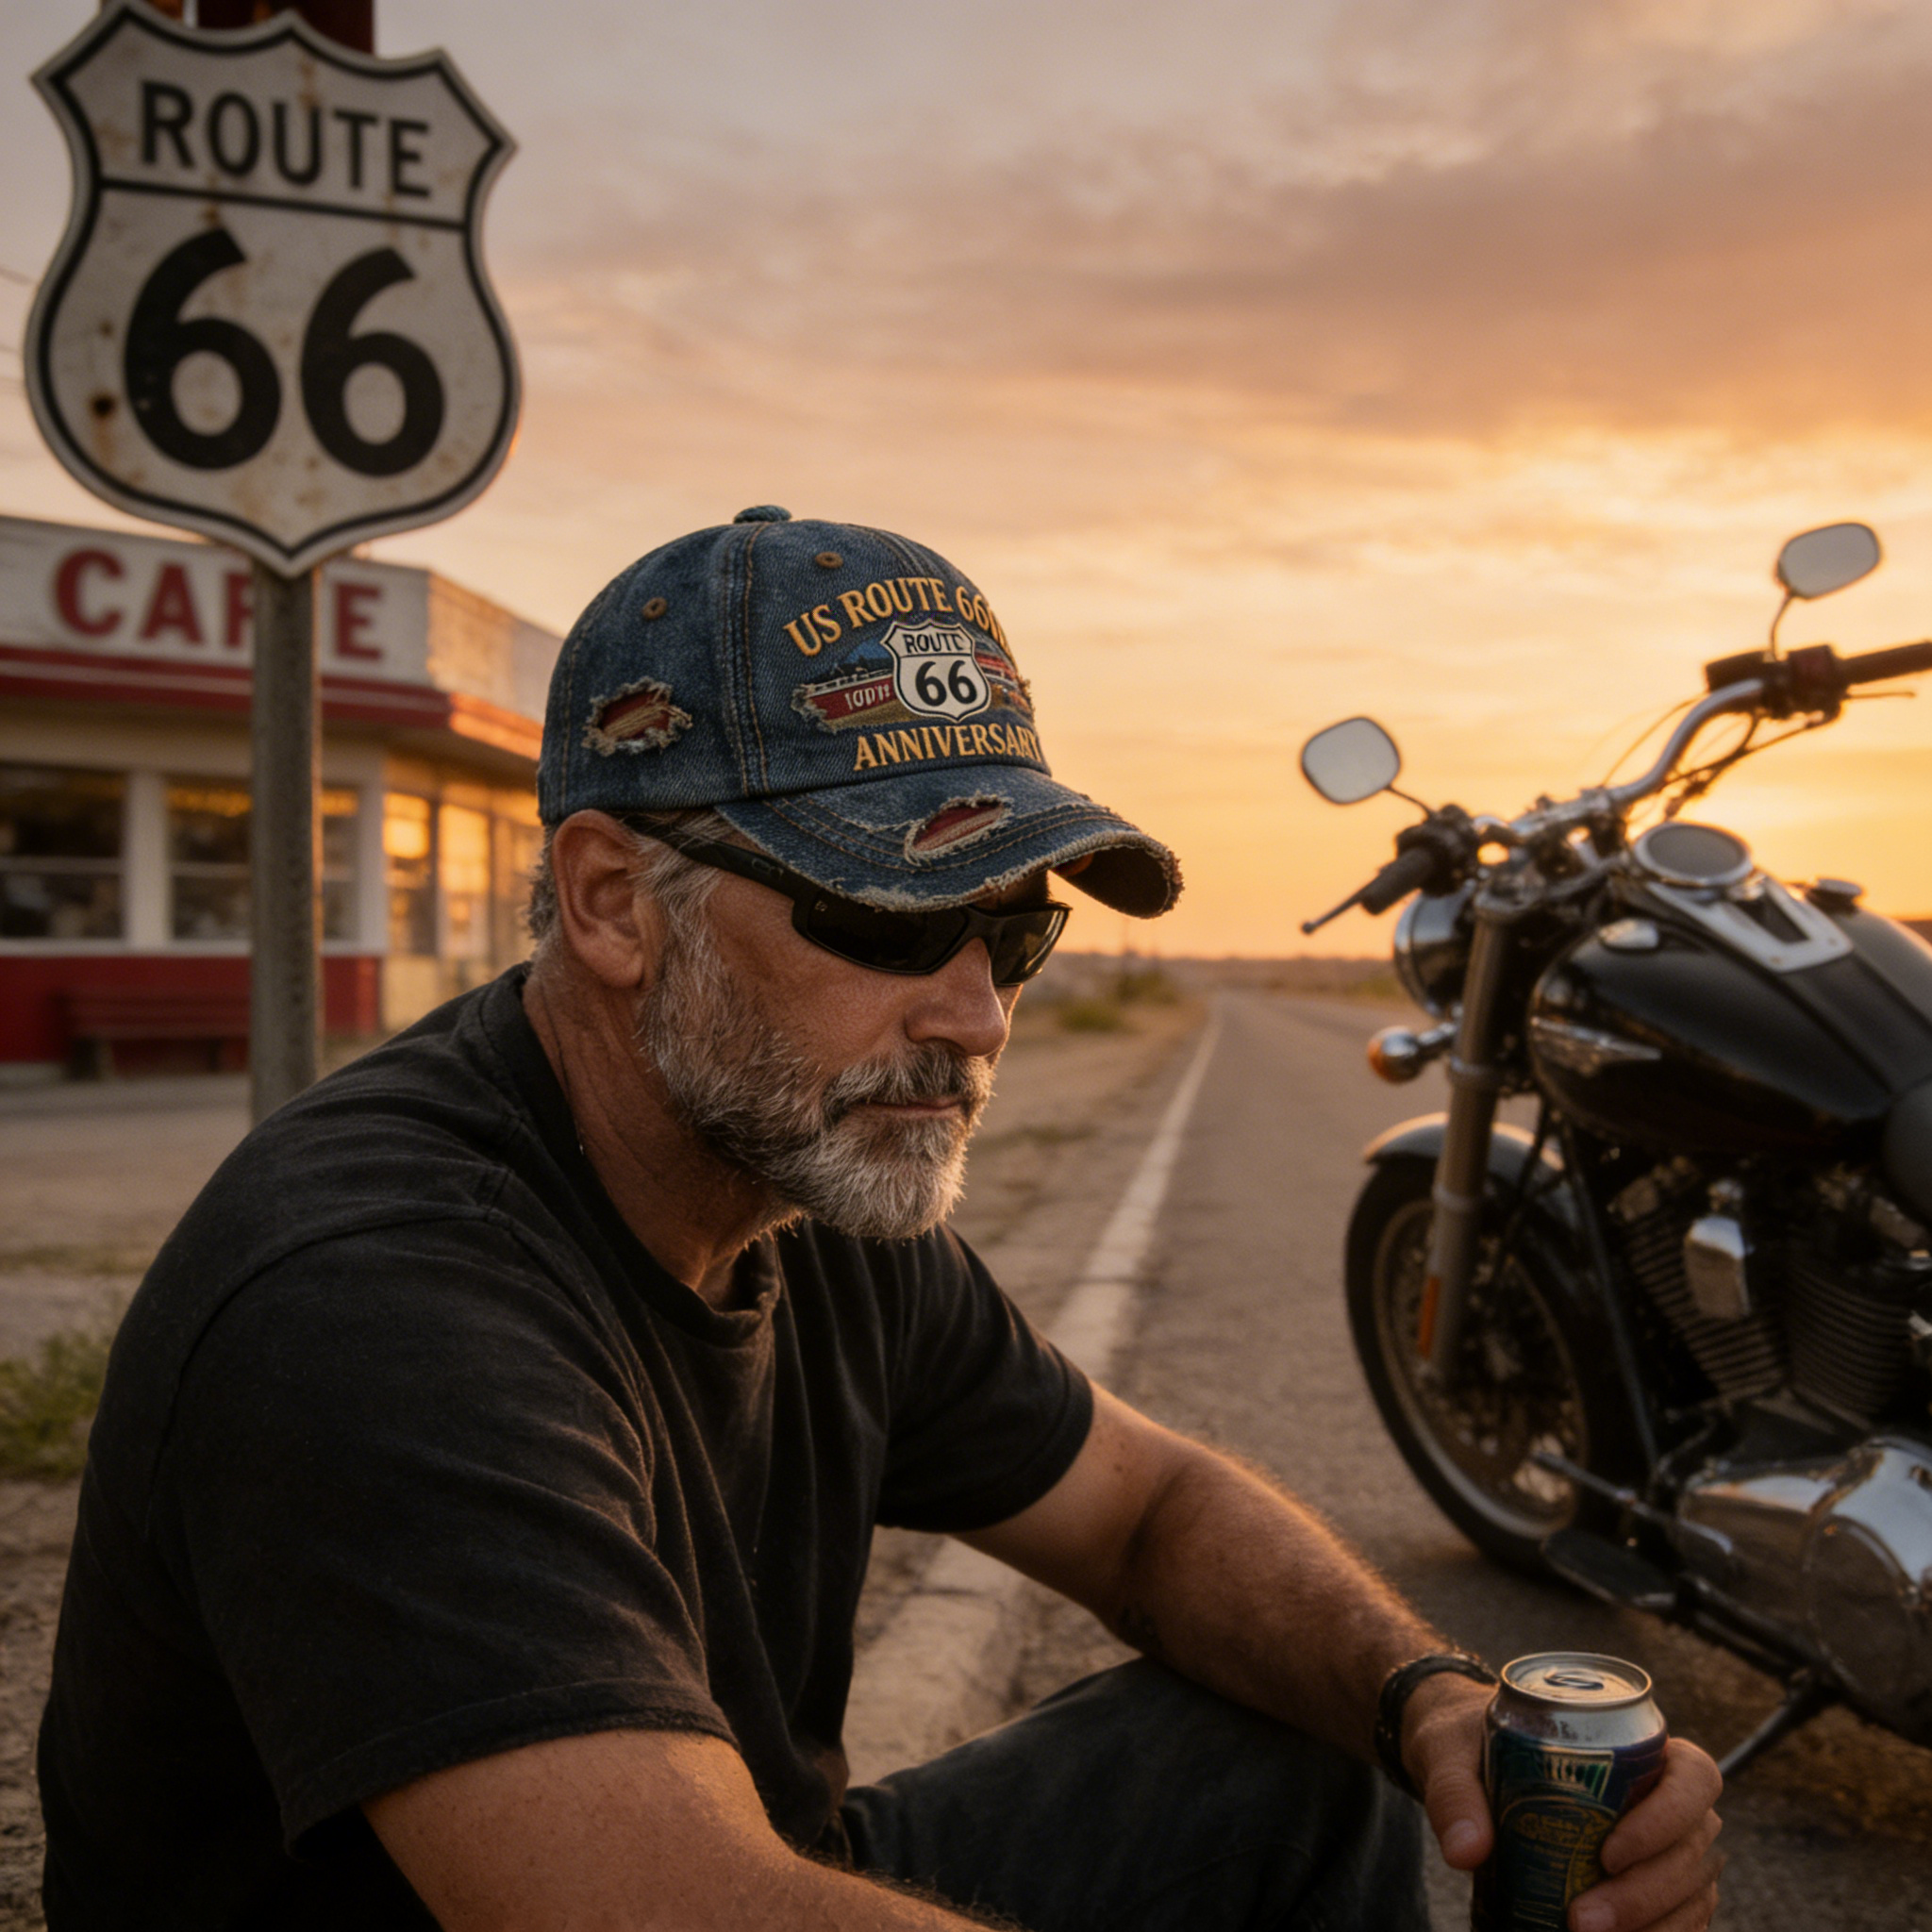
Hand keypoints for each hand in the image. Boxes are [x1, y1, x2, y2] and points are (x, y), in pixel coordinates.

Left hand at [1402, 1683, 1723, 1930]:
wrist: (1462, 1759)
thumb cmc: (1468, 1741)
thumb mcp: (1450, 1752)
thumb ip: (1455, 1794)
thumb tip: (1466, 1853)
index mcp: (1636, 1744)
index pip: (1693, 1776)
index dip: (1669, 1818)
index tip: (1609, 1853)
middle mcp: (1665, 1796)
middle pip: (1694, 1848)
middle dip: (1646, 1892)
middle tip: (1583, 1921)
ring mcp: (1667, 1846)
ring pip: (1694, 1892)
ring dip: (1653, 1923)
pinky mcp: (1654, 1887)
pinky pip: (1683, 1919)